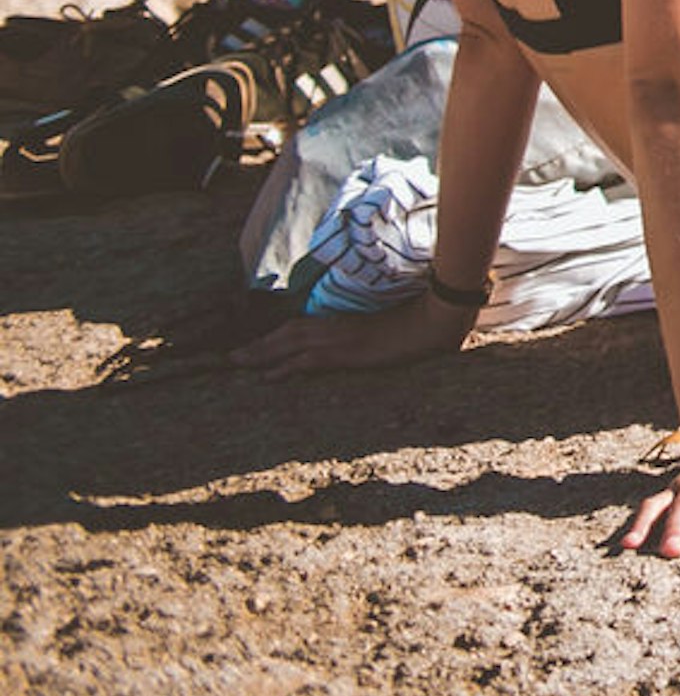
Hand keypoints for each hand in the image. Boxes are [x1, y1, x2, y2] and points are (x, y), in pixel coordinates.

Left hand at [241, 295, 473, 377]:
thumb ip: (363, 330)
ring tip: (237, 364)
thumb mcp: (385, 325)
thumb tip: (353, 339)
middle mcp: (336, 327)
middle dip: (257, 347)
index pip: (298, 327)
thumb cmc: (416, 319)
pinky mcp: (348, 353)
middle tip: (229, 359)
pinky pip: (309, 360)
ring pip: (290, 344)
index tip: (252, 348)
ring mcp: (341, 339)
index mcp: (342, 321)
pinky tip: (269, 377)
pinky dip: (285, 367)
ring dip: (262, 354)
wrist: (434, 320)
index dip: (273, 338)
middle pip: (286, 335)